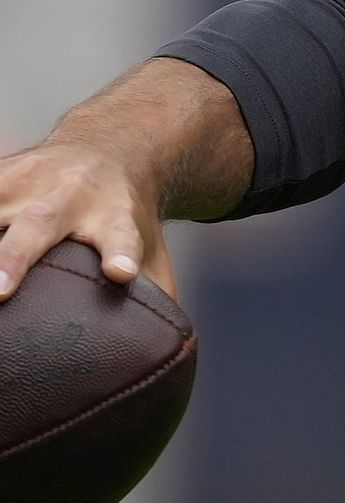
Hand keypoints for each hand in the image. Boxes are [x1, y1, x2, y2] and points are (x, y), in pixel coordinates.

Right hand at [0, 142, 177, 302]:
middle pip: (42, 223)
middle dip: (15, 256)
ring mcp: (29, 181)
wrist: (113, 145)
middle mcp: (71, 195)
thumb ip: (155, 293)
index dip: (122, 252)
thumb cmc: (125, 215)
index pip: (123, 236)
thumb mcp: (149, 245)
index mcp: (116, 214)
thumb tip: (171, 357)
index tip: (120, 272)